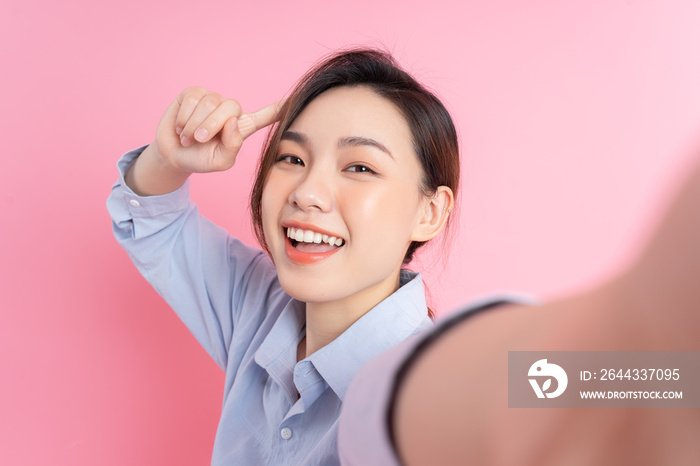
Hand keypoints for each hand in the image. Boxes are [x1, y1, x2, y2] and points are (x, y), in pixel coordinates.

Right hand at [153, 86, 282, 173]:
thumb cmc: (201, 159)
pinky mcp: (194, 93)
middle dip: (211, 127)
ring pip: (209, 103)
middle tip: (198, 140)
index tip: (296, 100)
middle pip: (231, 108)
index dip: (280, 108)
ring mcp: (212, 99)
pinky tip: (180, 127)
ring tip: (188, 137)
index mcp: (243, 127)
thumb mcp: (220, 161)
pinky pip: (191, 100)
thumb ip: (233, 145)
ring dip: (194, 125)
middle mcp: (230, 110)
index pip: (267, 115)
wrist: (174, 155)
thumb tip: (233, 121)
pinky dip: (183, 118)